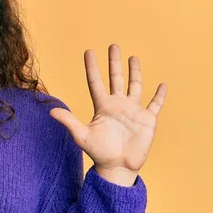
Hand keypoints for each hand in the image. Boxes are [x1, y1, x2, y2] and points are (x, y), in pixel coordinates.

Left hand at [49, 44, 167, 185]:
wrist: (117, 167)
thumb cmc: (99, 153)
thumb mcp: (82, 135)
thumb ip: (69, 121)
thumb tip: (50, 110)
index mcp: (102, 106)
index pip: (96, 82)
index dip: (92, 67)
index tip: (89, 51)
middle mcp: (117, 105)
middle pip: (116, 78)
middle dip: (114, 62)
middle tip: (113, 45)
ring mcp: (133, 111)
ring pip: (135, 86)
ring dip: (134, 72)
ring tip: (133, 57)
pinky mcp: (147, 119)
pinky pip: (155, 104)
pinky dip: (159, 95)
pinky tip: (162, 85)